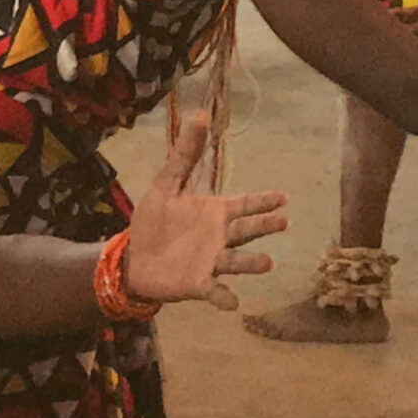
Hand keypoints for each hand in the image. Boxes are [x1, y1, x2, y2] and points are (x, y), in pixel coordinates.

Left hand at [119, 112, 286, 311]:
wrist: (133, 258)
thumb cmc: (153, 223)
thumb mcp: (165, 185)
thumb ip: (183, 155)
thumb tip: (199, 115)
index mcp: (213, 213)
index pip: (244, 205)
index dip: (263, 201)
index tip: (283, 197)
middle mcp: (218, 238)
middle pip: (247, 231)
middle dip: (265, 226)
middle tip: (284, 222)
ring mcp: (210, 262)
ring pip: (236, 261)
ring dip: (251, 263)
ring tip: (267, 263)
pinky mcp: (197, 284)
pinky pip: (215, 292)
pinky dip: (224, 297)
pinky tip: (233, 302)